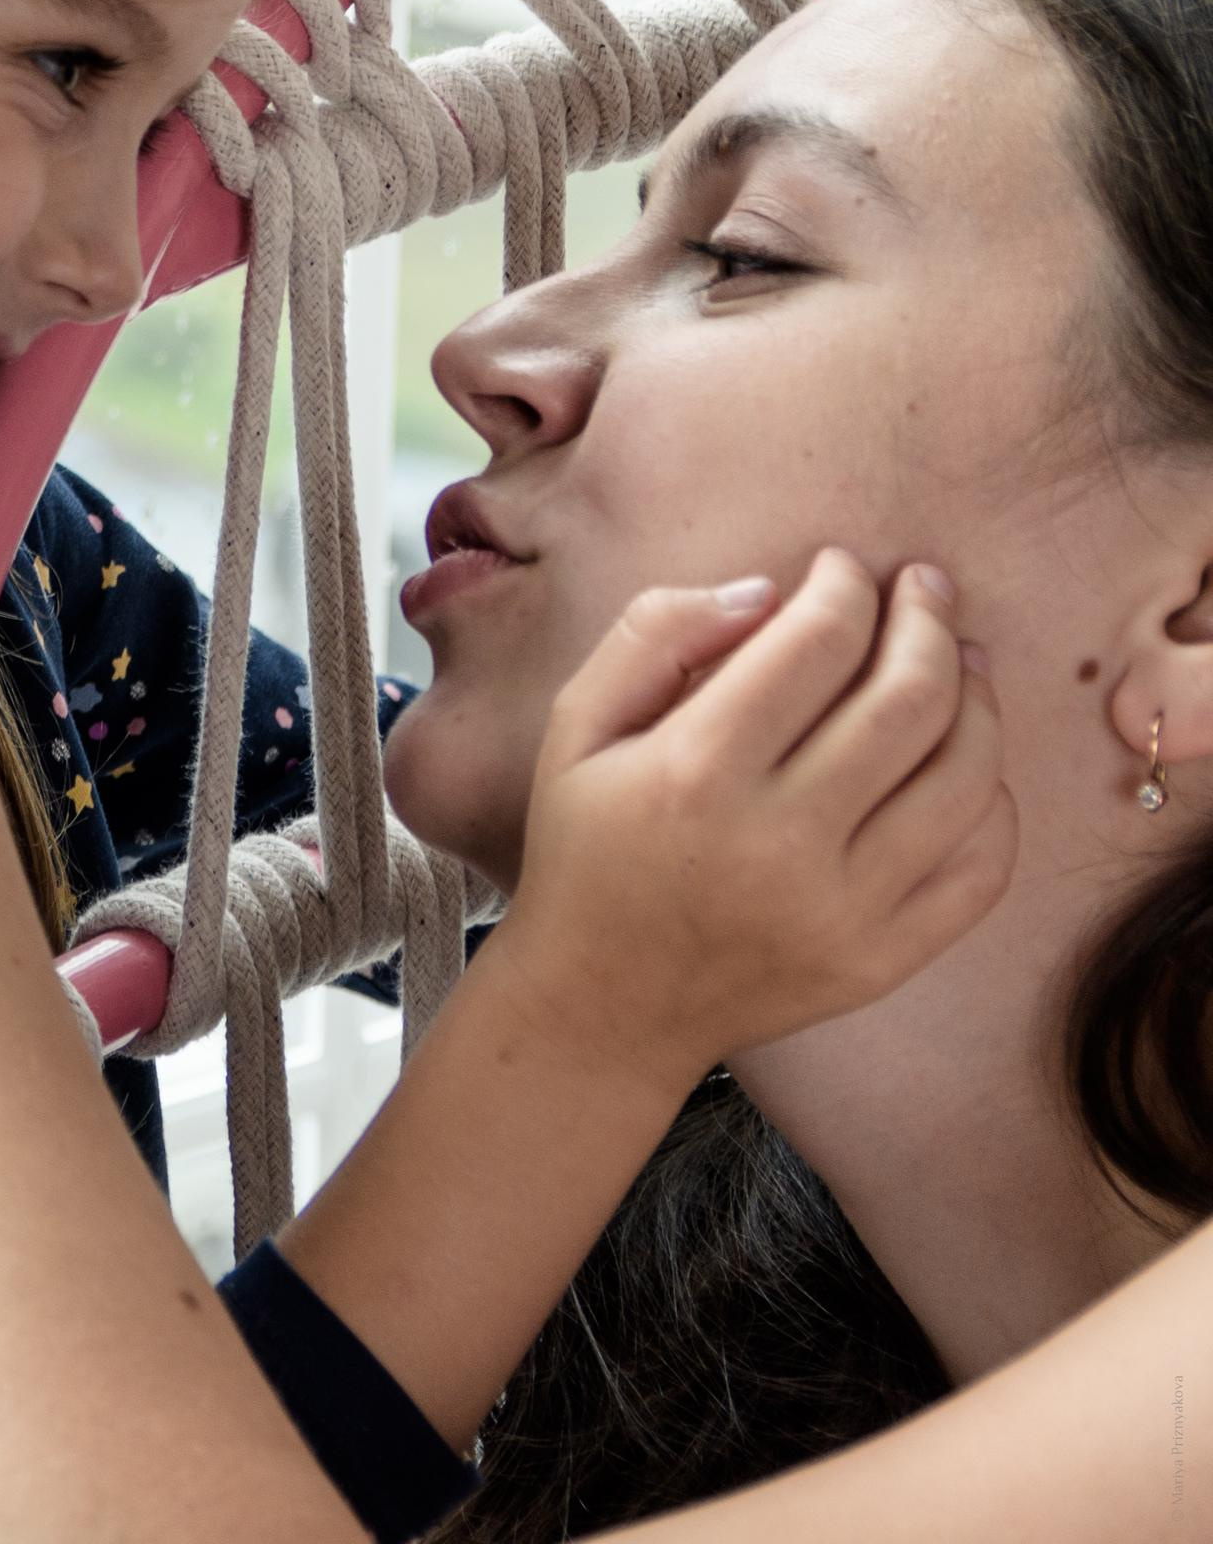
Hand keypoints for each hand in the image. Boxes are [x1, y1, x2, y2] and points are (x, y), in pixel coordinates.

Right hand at [491, 551, 1017, 1095]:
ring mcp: (842, 910)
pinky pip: (982, 869)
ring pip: (965, 777)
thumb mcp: (576, 723)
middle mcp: (780, 841)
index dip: (846, 584)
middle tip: (925, 589)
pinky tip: (963, 762)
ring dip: (976, 697)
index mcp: (696, 770)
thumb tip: (766, 591)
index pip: (816, 642)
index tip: (843, 565)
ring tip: (957, 660)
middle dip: (930, 620)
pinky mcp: (881, 960)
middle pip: (910, 699)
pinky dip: (993, 800)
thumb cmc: (584, 847)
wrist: (601, 1004)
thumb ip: (654, 634)